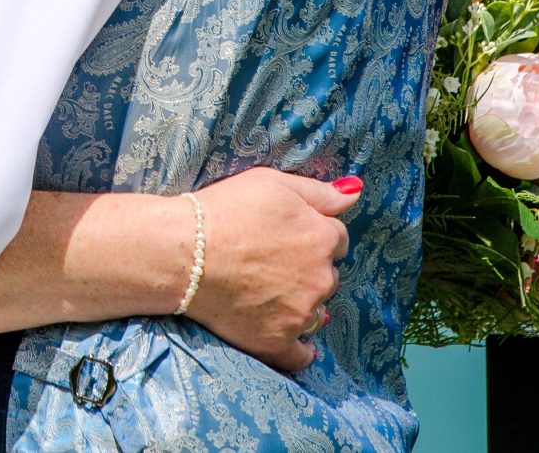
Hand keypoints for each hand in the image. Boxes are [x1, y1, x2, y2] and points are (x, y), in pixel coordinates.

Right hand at [180, 167, 356, 373]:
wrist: (183, 253)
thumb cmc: (225, 210)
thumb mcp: (273, 183)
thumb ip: (319, 191)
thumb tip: (355, 193)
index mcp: (322, 238)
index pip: (336, 239)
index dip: (313, 234)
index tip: (288, 235)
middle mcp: (321, 278)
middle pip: (328, 275)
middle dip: (309, 269)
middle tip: (273, 262)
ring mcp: (301, 314)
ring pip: (316, 310)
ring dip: (302, 303)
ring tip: (268, 292)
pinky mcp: (278, 342)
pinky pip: (301, 355)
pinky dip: (298, 349)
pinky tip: (288, 336)